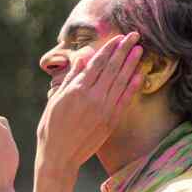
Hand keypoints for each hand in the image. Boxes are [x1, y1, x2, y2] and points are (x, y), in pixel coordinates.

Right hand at [37, 32, 143, 174]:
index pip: (98, 63)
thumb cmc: (52, 127)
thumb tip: (83, 59)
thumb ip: (72, 78)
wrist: (59, 156)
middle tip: (135, 36)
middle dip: (124, 50)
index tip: (119, 37)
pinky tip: (139, 74)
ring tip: (140, 50)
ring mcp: (104, 109)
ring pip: (121, 81)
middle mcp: (93, 97)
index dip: (110, 48)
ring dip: (132, 64)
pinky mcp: (111, 121)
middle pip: (113, 68)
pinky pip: (124, 100)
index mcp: (77, 90)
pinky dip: (132, 86)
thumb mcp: (56, 99)